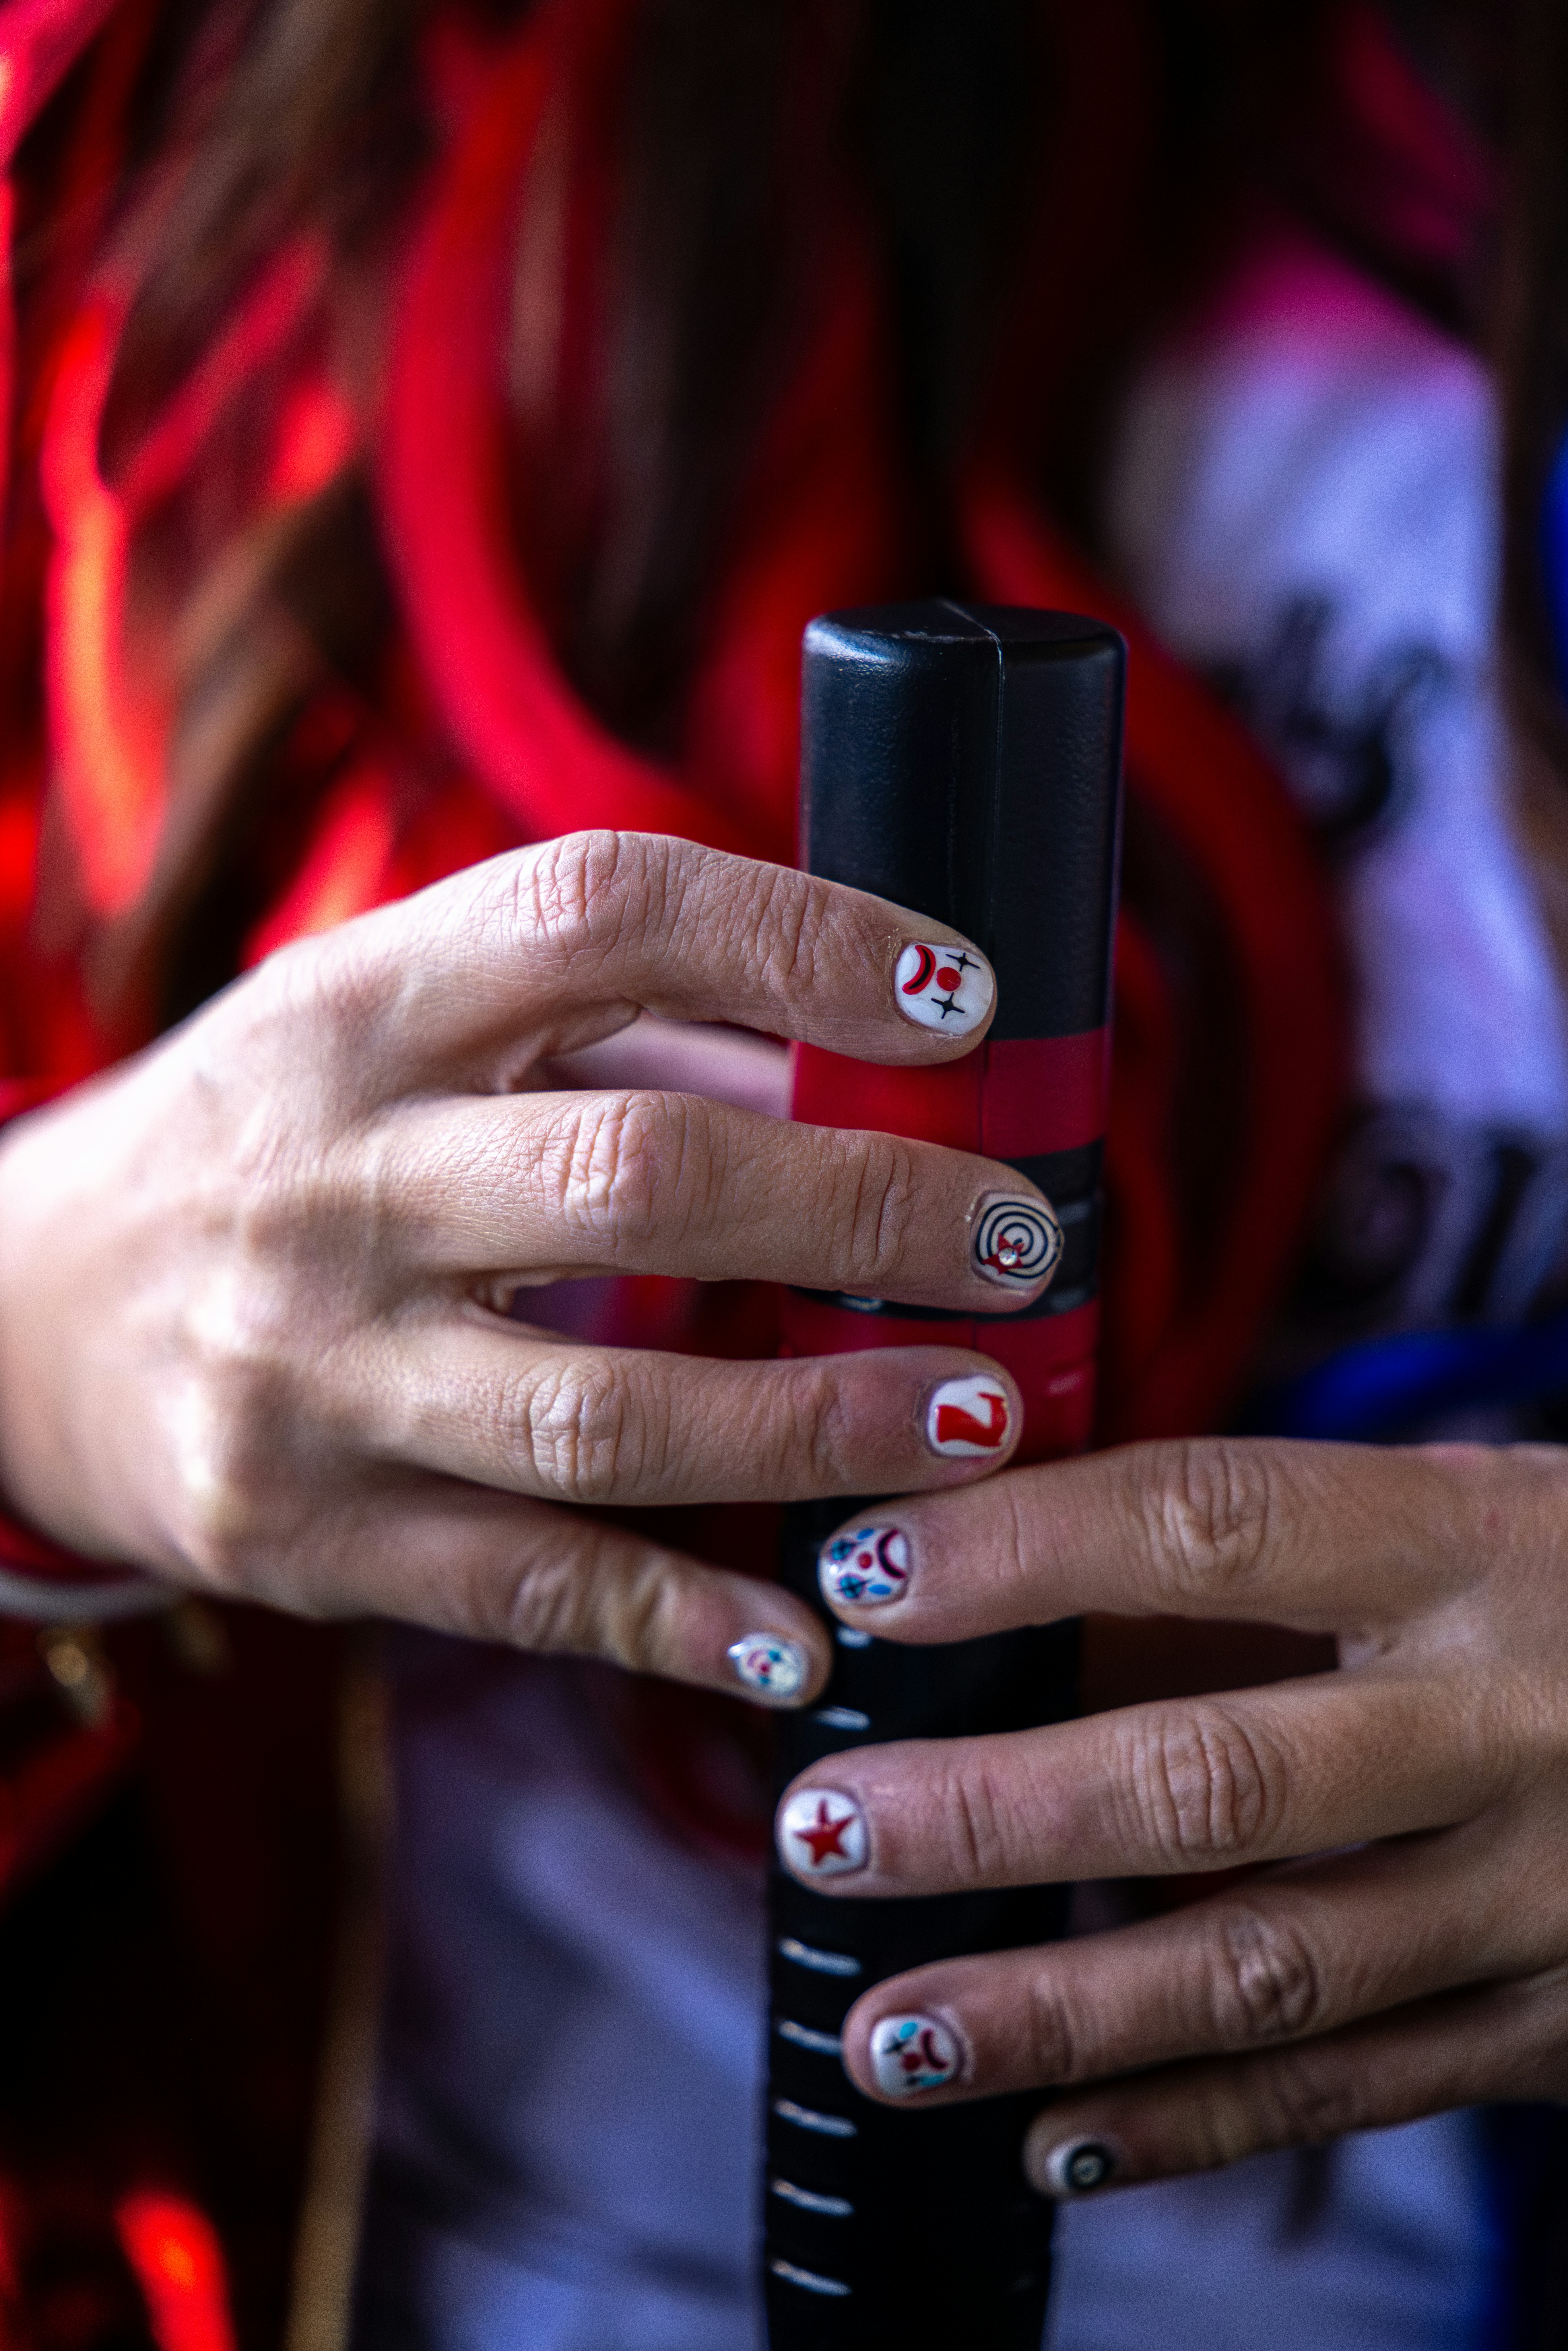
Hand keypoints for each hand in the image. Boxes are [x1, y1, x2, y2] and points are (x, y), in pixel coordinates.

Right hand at [0, 831, 1053, 1703]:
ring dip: (820, 1425)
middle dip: (863, 1213)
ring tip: (979, 1423)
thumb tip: (876, 1076)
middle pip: (638, 1181)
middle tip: (1024, 1240)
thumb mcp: (390, 1038)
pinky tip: (814, 1631)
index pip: (598, 913)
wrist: (24, 1315)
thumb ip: (612, 1041)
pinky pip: (530, 1585)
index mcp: (353, 1010)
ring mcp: (306, 1370)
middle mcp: (326, 1183)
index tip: (963, 994)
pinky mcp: (301, 1529)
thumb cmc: (273, 1151)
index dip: (797, 939)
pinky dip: (686, 1616)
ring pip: (608, 1415)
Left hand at [781, 1437, 1567, 2181]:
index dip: (1028, 1549)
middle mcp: (1504, 1722)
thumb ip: (1227, 1571)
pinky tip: (1053, 2144)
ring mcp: (1541, 1892)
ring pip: (1267, 1969)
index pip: (1211, 1525)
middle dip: (997, 1811)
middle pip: (1217, 1776)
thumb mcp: (1439, 1525)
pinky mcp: (1558, 2022)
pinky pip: (1353, 2088)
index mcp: (1467, 1546)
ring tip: (885, 2031)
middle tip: (823, 1827)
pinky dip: (1192, 2126)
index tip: (862, 1573)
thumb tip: (992, 1596)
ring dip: (1058, 2011)